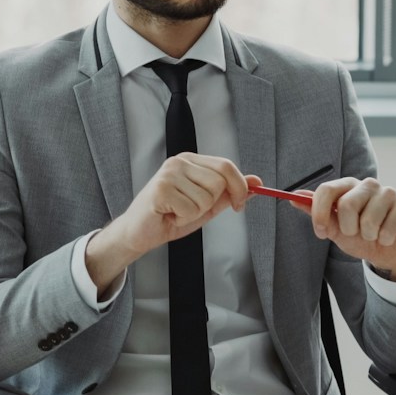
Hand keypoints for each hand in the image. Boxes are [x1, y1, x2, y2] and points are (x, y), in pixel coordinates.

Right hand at [86, 153, 251, 294]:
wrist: (139, 233)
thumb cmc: (169, 217)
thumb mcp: (206, 205)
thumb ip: (229, 193)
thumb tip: (256, 183)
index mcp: (191, 161)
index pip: (227, 166)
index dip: (239, 187)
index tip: (238, 204)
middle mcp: (179, 162)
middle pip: (220, 182)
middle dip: (211, 204)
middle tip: (191, 210)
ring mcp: (169, 174)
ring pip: (207, 198)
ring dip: (195, 214)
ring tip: (178, 212)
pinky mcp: (161, 189)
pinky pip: (191, 209)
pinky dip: (183, 220)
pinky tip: (169, 216)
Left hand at [303, 177, 395, 287]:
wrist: (388, 252)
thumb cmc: (361, 237)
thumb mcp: (336, 229)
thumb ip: (318, 214)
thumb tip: (293, 198)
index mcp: (348, 187)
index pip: (327, 189)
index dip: (320, 213)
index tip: (321, 232)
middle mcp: (367, 185)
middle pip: (347, 204)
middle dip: (348, 229)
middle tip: (355, 233)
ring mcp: (388, 192)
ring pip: (369, 219)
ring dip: (368, 236)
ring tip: (373, 235)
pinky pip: (387, 228)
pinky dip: (385, 239)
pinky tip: (388, 236)